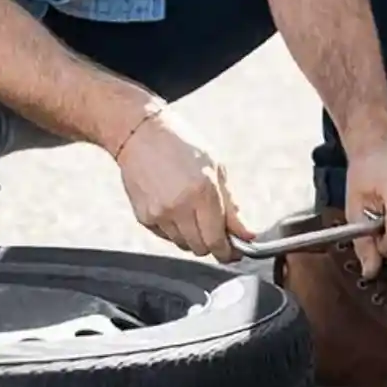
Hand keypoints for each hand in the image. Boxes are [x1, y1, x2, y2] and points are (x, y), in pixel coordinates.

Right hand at [115, 105, 254, 261]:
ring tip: (193, 212)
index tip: (234, 252)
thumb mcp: (216, 167)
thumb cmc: (181, 145)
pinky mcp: (144, 217)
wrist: (140, 134)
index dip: (228, 252)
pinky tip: (175, 208)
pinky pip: (166, 237)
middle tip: (217, 232)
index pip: (217, 240)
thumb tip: (246, 234)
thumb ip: (231, 205)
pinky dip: (175, 230)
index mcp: (203, 191)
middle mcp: (180, 206)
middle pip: (201, 248)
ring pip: (184, 244)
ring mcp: (159, 213)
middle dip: (212, 244)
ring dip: (194, 237)